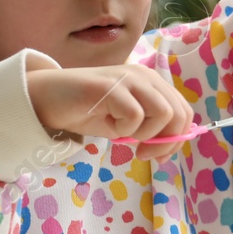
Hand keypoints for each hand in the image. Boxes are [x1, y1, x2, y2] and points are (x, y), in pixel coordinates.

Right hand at [28, 65, 194, 162]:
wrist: (49, 98)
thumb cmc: (88, 112)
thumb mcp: (126, 124)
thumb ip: (150, 129)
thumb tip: (169, 148)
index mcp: (152, 83)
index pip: (183, 111)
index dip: (177, 138)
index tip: (159, 157)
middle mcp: (145, 76)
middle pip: (178, 113)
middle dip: (165, 143)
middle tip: (142, 154)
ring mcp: (129, 78)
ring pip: (163, 113)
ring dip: (144, 134)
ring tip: (122, 136)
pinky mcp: (112, 86)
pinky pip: (134, 116)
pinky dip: (123, 130)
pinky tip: (106, 124)